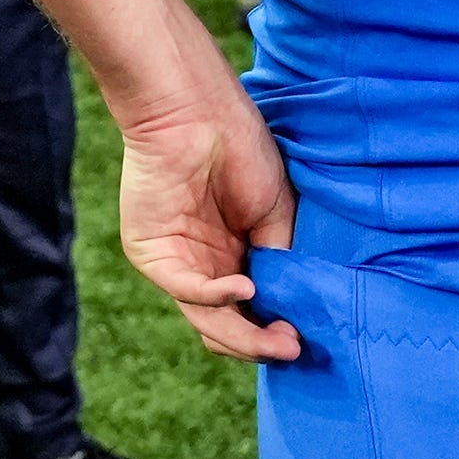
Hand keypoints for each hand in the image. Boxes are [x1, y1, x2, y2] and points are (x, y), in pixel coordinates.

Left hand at [116, 55, 297, 362]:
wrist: (198, 111)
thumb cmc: (242, 150)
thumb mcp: (276, 214)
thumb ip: (278, 262)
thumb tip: (288, 308)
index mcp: (234, 257)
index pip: (252, 311)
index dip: (276, 329)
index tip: (306, 338)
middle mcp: (205, 266)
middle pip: (228, 324)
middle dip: (260, 342)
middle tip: (293, 347)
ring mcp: (177, 263)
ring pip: (207, 318)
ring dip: (243, 333)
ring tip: (280, 338)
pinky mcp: (152, 254)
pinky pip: (185, 289)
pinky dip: (216, 295)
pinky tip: (247, 289)